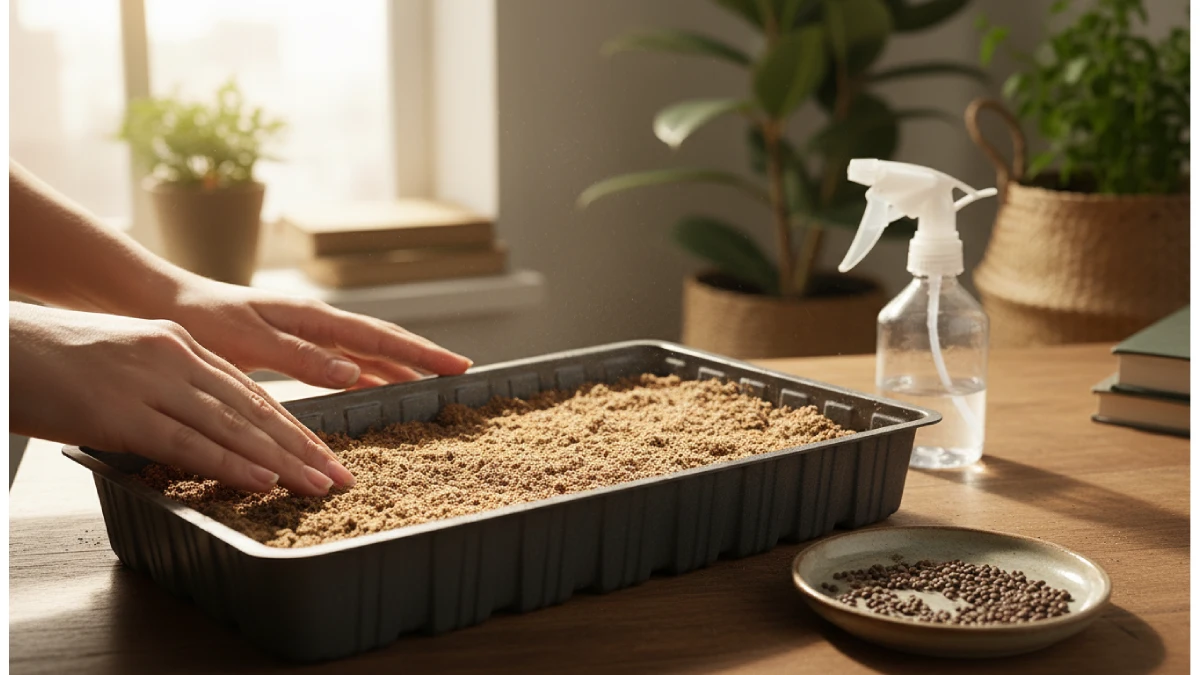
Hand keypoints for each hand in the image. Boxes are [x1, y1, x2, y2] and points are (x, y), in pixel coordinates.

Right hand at [10, 302, 353, 495]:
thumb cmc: (51, 357)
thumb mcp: (122, 361)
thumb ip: (163, 385)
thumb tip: (194, 424)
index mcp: (176, 342)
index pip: (246, 391)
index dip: (289, 425)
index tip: (322, 452)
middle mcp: (173, 356)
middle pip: (252, 409)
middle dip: (302, 446)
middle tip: (339, 475)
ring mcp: (149, 383)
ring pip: (232, 427)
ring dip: (282, 461)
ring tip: (319, 485)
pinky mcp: (121, 412)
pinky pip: (189, 443)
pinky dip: (232, 465)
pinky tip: (265, 481)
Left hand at [157, 277, 471, 389]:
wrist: (166, 304)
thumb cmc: (203, 319)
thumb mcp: (249, 341)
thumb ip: (300, 357)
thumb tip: (353, 371)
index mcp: (312, 318)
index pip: (380, 336)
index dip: (420, 353)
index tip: (455, 365)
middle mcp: (317, 324)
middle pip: (383, 341)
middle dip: (422, 356)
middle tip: (460, 373)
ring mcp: (309, 335)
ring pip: (367, 353)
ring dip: (400, 367)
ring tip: (431, 383)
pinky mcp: (295, 348)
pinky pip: (343, 363)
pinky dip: (369, 375)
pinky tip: (379, 388)